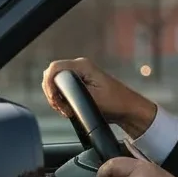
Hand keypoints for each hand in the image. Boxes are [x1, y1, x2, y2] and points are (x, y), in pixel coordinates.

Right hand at [41, 57, 155, 135]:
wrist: (128, 109)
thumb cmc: (115, 103)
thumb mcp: (91, 99)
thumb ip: (71, 92)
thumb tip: (56, 91)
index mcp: (83, 65)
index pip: (54, 69)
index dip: (49, 85)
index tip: (55, 101)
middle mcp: (81, 66)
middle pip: (53, 76)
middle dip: (53, 94)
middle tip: (61, 108)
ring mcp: (81, 74)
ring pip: (57, 84)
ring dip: (58, 99)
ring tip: (68, 111)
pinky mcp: (81, 83)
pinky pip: (64, 89)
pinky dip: (63, 100)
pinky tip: (70, 110)